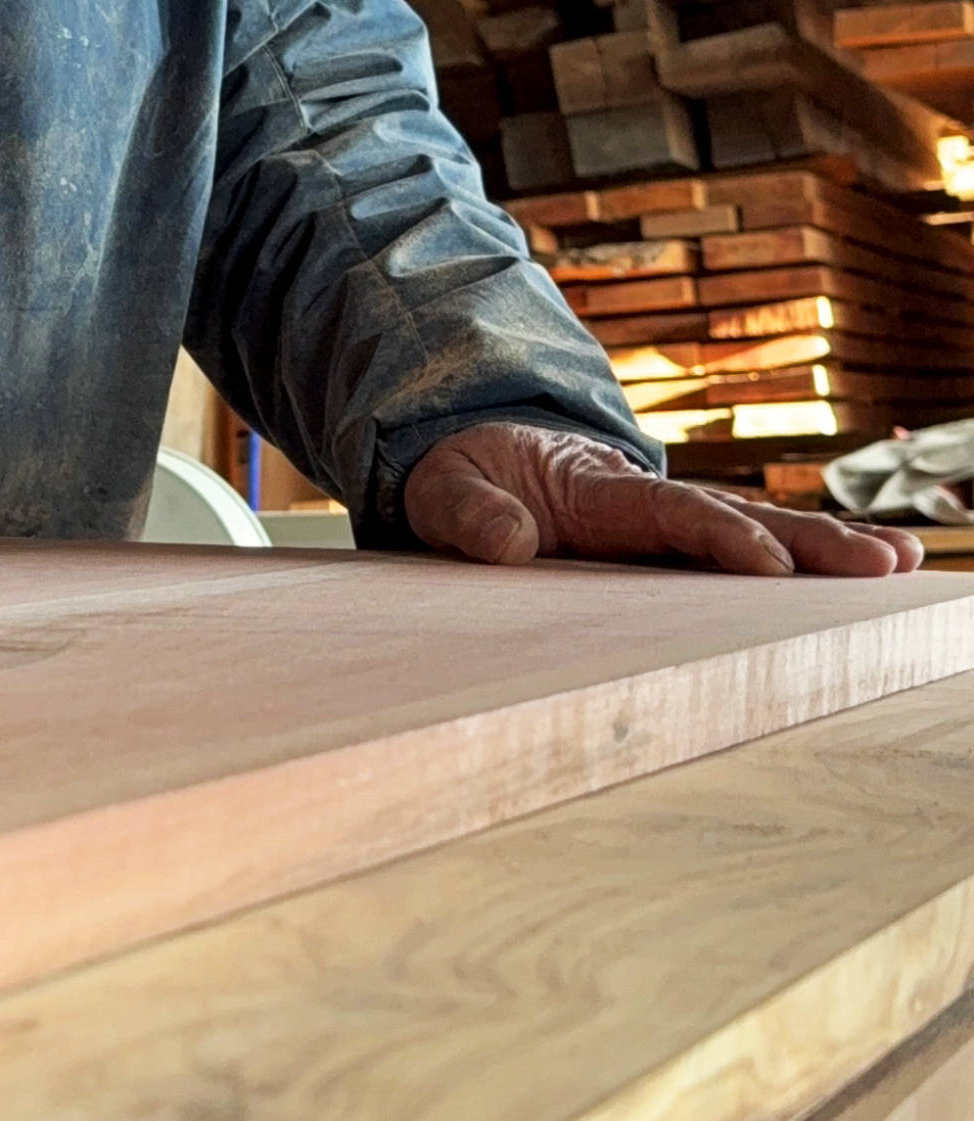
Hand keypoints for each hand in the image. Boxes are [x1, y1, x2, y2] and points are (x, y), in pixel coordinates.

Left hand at [403, 423, 922, 575]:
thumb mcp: (440, 490)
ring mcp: (657, 527)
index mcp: (594, 489)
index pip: (670, 511)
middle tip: (883, 563)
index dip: (721, 536)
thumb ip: (468, 515)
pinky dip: (793, 565)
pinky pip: (732, 557)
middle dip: (809, 540)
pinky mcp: (660, 550)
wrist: (466, 467)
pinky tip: (857, 575)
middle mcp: (642, 502)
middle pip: (737, 517)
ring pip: (752, 534)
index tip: (769, 565)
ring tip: (899, 564)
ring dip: (822, 551)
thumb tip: (509, 545)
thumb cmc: (456, 479)